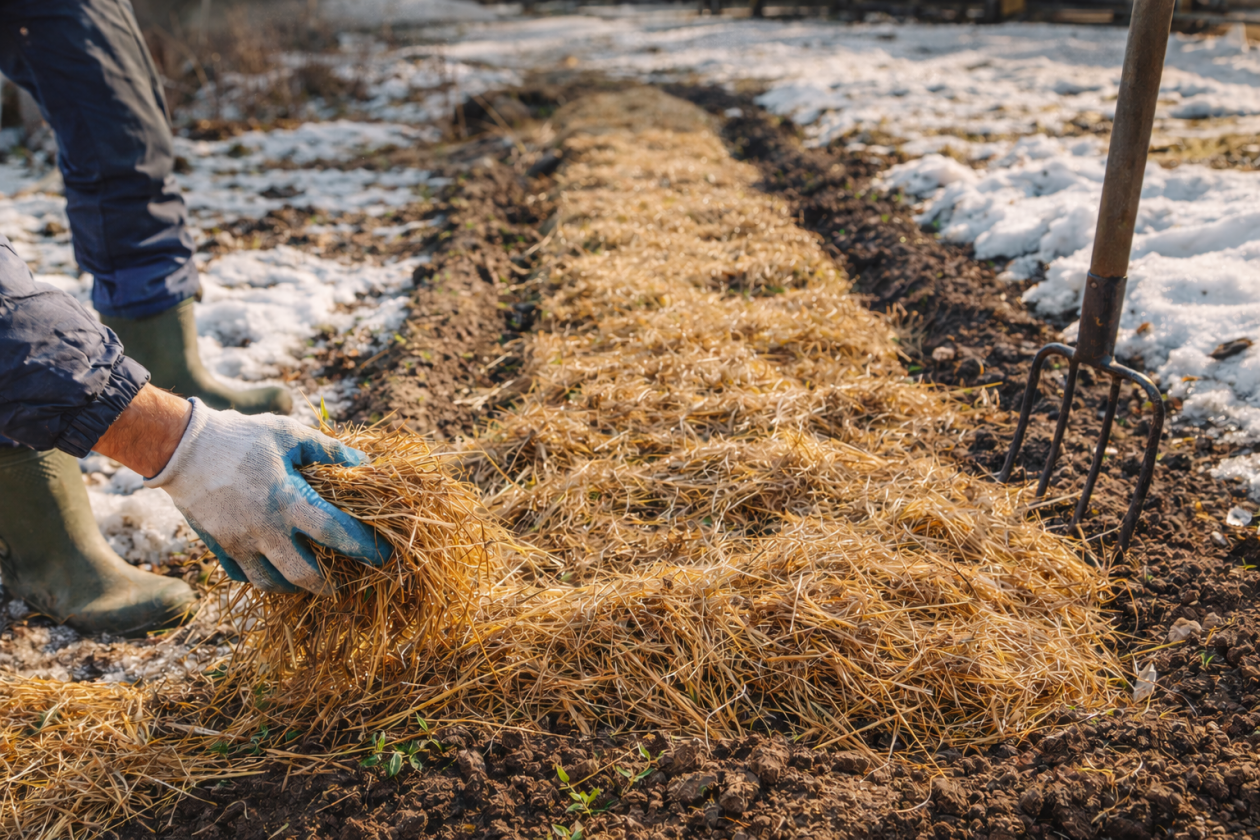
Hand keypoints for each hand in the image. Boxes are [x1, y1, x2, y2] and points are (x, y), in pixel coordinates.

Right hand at [143, 398, 391, 593]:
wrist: (181, 446)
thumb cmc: (241, 437)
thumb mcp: (290, 434)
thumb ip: (329, 450)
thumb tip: (364, 462)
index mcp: (287, 501)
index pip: (336, 533)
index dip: (364, 547)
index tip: (382, 555)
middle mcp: (263, 530)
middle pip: (303, 575)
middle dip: (329, 584)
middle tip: (345, 582)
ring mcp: (237, 543)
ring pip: (270, 584)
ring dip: (294, 586)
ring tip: (309, 578)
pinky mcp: (217, 546)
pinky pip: (242, 576)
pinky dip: (261, 577)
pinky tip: (273, 568)